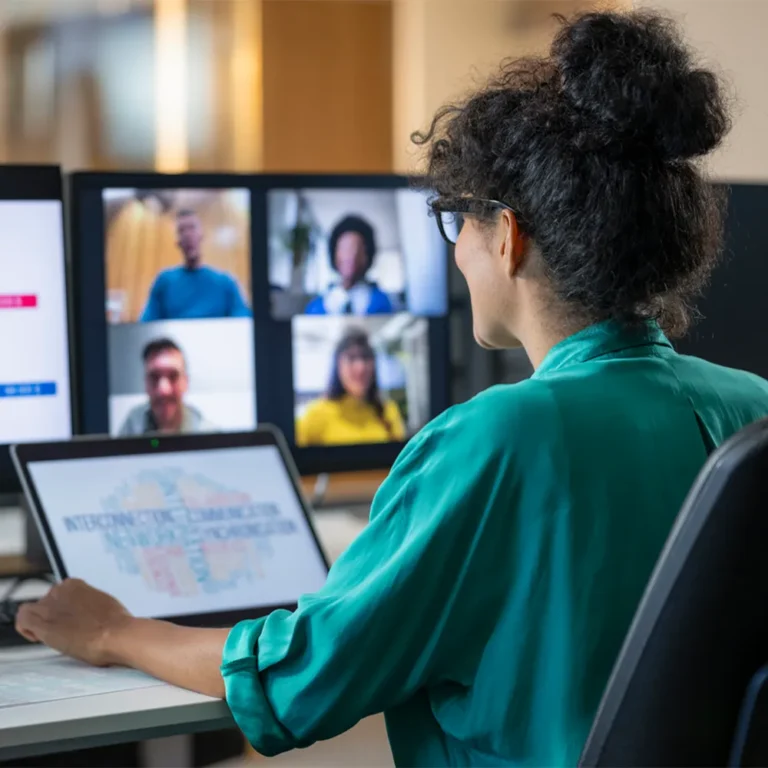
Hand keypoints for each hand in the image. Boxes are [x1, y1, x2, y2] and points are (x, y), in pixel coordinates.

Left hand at [16, 579, 132, 666]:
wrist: (115, 633)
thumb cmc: (116, 622)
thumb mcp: (104, 602)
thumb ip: (89, 602)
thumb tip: (87, 612)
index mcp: (75, 585)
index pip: (59, 594)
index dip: (63, 608)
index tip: (71, 619)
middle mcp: (59, 592)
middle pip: (46, 602)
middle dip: (52, 615)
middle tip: (65, 629)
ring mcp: (50, 607)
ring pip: (31, 610)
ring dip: (39, 621)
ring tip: (52, 635)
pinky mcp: (43, 624)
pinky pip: (23, 620)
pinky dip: (26, 629)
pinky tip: (38, 637)